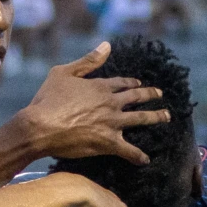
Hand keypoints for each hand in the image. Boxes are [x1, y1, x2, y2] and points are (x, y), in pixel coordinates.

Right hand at [10, 40, 169, 165]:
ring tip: (166, 117)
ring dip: (155, 118)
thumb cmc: (47, 100)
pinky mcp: (108, 143)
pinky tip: (146, 160)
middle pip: (137, 98)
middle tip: (161, 96)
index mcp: (100, 86)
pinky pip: (129, 150)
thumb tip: (107, 46)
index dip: (133, 84)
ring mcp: (112, 123)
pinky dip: (138, 156)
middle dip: (151, 96)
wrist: (40, 126)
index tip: (140, 84)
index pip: (123, 83)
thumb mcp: (64, 73)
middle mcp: (110, 103)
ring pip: (140, 119)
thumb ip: (88, 61)